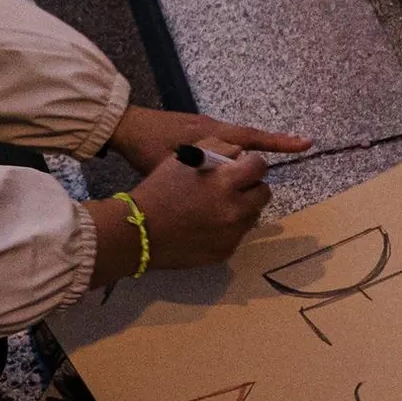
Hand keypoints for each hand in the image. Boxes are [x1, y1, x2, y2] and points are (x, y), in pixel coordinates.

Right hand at [85, 150, 271, 285]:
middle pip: (263, 193)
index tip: (243, 166)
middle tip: (234, 186)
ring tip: (219, 206)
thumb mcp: (185, 158)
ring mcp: (231, 234)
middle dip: (252, 186)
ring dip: (242, 208)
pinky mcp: (225, 251)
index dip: (253, 163)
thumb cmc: (159, 189)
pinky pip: (238, 235)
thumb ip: (218, 149)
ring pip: (253, 216)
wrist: (138, 231)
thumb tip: (240, 153)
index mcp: (225, 182)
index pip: (260, 167)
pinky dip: (229, 228)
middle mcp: (234, 209)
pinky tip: (209, 224)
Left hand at [106, 105, 311, 173]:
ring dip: (251, 152)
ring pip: (237, 141)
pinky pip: (223, 142)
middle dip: (274, 143)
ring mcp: (205, 129)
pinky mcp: (196, 132)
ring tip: (264, 169)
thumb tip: (223, 185)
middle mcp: (213, 128)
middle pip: (251, 136)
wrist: (124, 126)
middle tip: (301, 147)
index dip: (279, 142)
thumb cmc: (147, 147)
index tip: (305, 143)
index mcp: (211, 135)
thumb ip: (198, 173)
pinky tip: (234, 166)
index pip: (253, 138)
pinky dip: (233, 153)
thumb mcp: (172, 164)